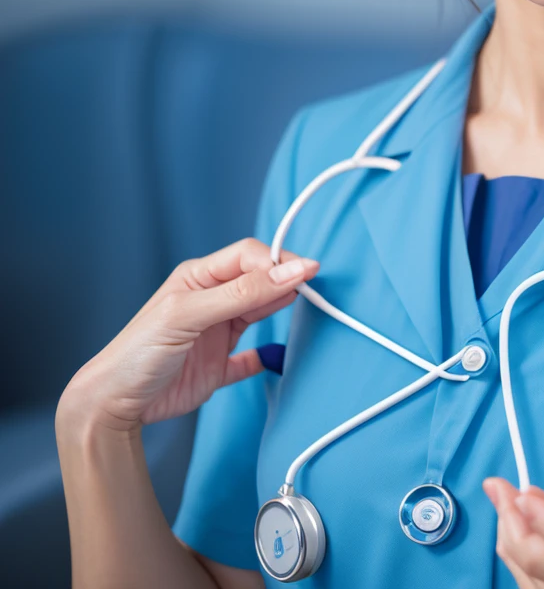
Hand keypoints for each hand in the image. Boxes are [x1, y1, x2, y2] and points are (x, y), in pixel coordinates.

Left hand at [57, 238, 318, 434]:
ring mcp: (216, 333)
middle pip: (260, 280)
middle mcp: (211, 300)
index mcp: (199, 277)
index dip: (278, 261)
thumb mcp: (190, 314)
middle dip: (286, 281)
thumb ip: (243, 293)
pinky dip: (267, 357)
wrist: (111, 407)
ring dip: (281, 309)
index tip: (307, 274)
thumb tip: (292, 270)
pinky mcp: (218, 366)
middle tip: (313, 290)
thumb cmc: (140, 352)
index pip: (249, 256)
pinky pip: (251, 357)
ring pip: (260, 311)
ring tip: (306, 310)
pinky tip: (277, 356)